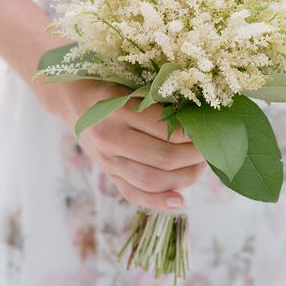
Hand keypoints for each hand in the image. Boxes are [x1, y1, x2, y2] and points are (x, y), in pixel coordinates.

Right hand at [37, 80, 206, 210]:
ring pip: (152, 180)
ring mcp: (107, 160)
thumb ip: (161, 99)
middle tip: (212, 149)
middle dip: (195, 157)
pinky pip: (134, 194)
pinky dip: (158, 202)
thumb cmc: (112, 83)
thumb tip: (201, 116)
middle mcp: (110, 138)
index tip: (212, 128)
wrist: (73, 98)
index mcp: (119, 110)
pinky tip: (180, 201)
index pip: (167, 130)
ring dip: (184, 177)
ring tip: (202, 167)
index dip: (195, 134)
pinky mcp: (108, 174)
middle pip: (163, 158)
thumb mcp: (134, 83)